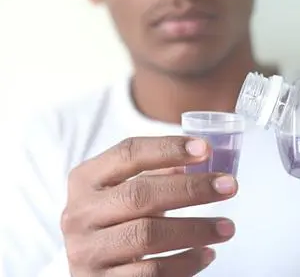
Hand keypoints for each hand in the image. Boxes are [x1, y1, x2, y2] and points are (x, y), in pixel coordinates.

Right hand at [61, 136, 237, 276]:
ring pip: (148, 235)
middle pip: (141, 194)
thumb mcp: (121, 189)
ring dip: (195, 228)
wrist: (86, 259)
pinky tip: (206, 253)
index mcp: (85, 179)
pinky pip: (152, 273)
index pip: (128, 153)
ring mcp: (87, 250)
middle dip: (190, 188)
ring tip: (226, 226)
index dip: (168, 148)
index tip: (205, 149)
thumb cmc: (111, 216)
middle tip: (228, 186)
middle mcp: (80, 212)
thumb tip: (195, 160)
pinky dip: (186, 263)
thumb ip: (152, 174)